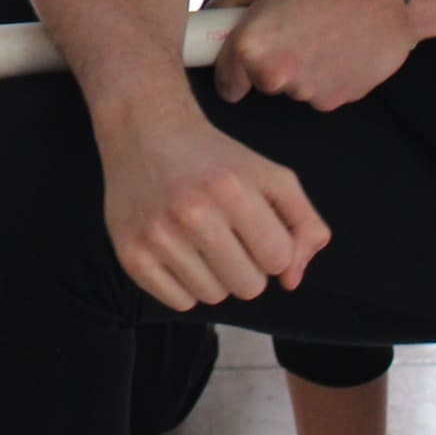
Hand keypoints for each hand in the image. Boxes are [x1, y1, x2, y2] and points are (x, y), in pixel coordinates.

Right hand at [95, 94, 329, 310]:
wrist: (144, 131)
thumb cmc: (215, 158)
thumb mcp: (272, 176)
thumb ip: (305, 225)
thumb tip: (292, 281)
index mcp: (231, 189)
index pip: (278, 259)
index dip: (272, 246)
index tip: (253, 225)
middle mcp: (192, 213)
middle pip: (249, 287)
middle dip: (246, 265)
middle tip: (225, 233)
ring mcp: (157, 236)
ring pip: (214, 297)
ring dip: (215, 276)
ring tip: (199, 239)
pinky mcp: (130, 254)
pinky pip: (180, 303)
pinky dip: (184, 285)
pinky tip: (177, 250)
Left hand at [212, 0, 419, 112]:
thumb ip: (227, 3)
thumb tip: (206, 20)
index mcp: (249, 45)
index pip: (225, 83)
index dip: (231, 74)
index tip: (238, 67)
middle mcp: (274, 75)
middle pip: (261, 84)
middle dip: (269, 66)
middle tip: (292, 33)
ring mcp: (306, 91)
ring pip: (292, 88)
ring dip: (300, 70)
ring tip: (320, 34)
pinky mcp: (336, 100)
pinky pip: (320, 93)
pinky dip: (326, 77)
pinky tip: (339, 49)